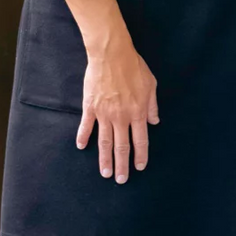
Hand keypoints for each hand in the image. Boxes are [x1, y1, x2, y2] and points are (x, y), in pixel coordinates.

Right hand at [76, 39, 158, 183]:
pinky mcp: (90, 107)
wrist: (112, 54)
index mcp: (137, 113)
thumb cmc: (134, 67)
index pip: (140, 140)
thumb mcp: (151, 85)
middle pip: (122, 146)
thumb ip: (152, 105)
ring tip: (105, 173)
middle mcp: (121, 117)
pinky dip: (83, 137)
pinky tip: (81, 146)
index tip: (139, 168)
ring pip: (104, 141)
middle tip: (121, 180)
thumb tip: (154, 122)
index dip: (140, 156)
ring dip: (105, 159)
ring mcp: (104, 113)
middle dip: (122, 165)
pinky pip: (86, 125)